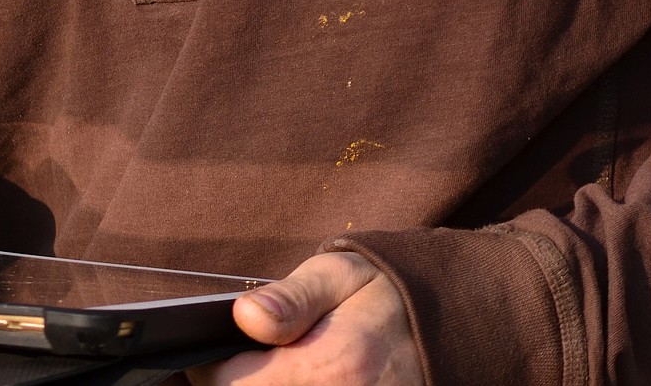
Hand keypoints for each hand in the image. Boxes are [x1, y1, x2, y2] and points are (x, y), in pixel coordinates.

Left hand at [188, 250, 423, 385]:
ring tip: (256, 370)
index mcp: (333, 367)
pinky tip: (282, 380)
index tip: (204, 351)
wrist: (446, 327)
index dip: (208, 369)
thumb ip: (290, 299)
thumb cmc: (383, 294)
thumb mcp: (339, 275)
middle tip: (230, 365)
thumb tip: (243, 317)